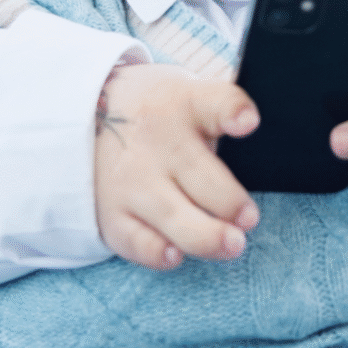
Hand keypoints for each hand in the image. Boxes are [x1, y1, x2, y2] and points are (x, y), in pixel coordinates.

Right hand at [94, 63, 260, 270]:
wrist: (83, 118)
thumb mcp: (187, 92)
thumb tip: (264, 140)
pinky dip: (156, 252)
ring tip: (232, 244)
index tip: (248, 123)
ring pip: (174, 215)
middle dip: (230, 201)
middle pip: (202, 175)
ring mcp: (134, 180)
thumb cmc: (158, 111)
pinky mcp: (114, 214)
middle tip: (249, 217)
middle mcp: (158, 143)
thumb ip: (223, 112)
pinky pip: (137, 240)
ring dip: (207, 235)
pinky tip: (176, 254)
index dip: (233, 111)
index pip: (215, 102)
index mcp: (185, 104)